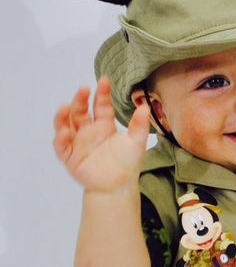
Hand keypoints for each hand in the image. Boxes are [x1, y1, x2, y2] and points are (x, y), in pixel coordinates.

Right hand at [53, 76, 149, 192]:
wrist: (119, 186)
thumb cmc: (128, 164)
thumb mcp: (136, 142)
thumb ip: (139, 125)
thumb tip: (145, 106)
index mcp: (104, 125)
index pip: (100, 105)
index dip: (101, 93)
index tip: (104, 80)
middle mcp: (89, 131)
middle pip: (80, 111)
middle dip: (80, 99)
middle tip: (83, 88)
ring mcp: (78, 143)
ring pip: (65, 125)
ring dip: (63, 115)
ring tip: (65, 106)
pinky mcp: (70, 156)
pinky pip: (61, 146)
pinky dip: (61, 138)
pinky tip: (65, 131)